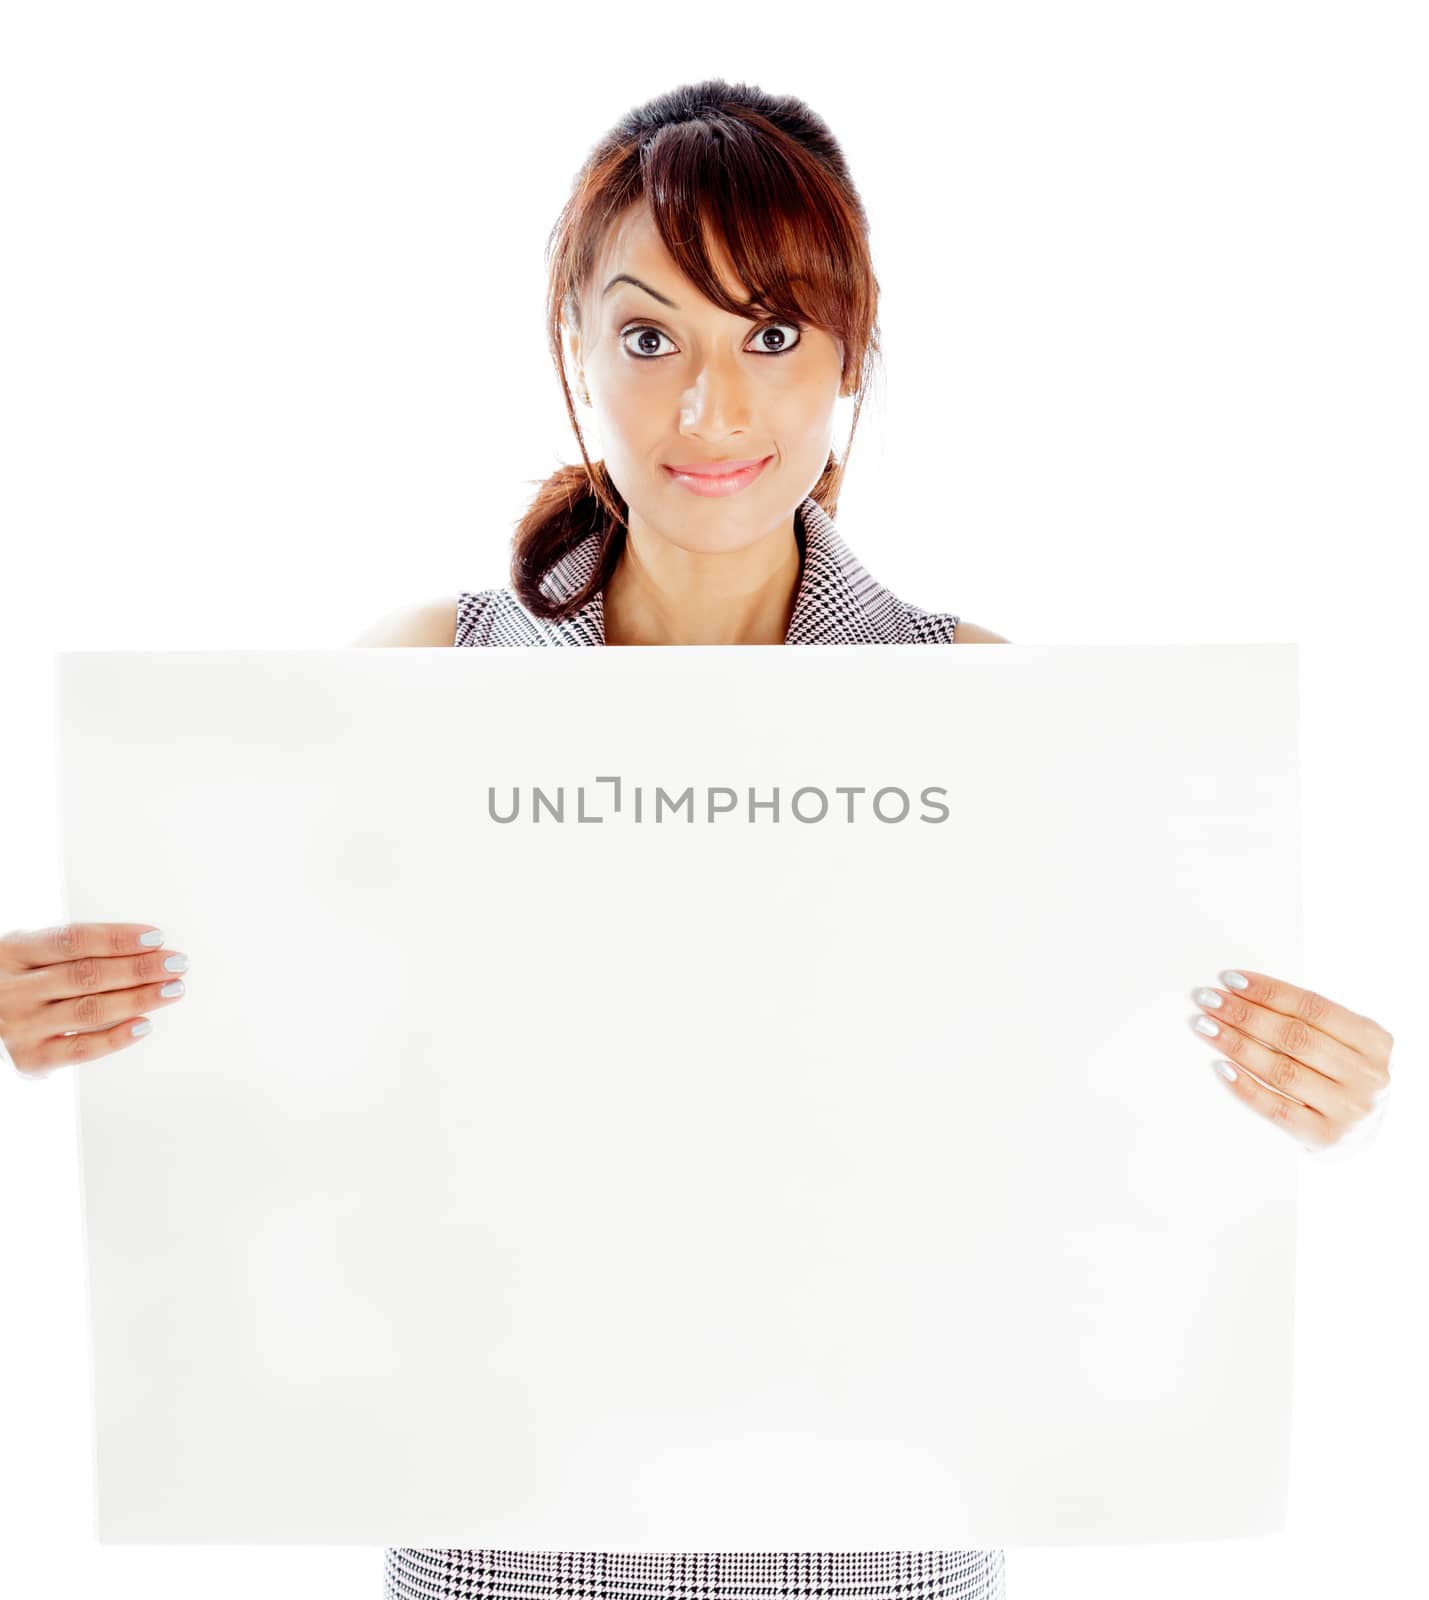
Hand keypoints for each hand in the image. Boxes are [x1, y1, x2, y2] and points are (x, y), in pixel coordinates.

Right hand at [0, 923, 189, 1079]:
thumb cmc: (22, 976)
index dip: (118, 938)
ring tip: (171, 989)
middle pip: (86, 976)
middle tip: (175, 964)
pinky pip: (80, 1049)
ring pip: (88, 1011)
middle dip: (138, 969)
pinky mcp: (30, 1058)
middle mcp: (14, 990)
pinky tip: (144, 1024)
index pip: (73, 940)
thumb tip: (143, 946)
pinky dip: (115, 1038)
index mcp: (15, 951)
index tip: (155, 937)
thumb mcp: (34, 950)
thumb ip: (76, 948)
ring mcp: (21, 1026)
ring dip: (137, 999)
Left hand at [1189, 969, 1393, 1152]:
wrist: (1363, 1130)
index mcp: (1374, 1040)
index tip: (1230, 979)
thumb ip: (1309, 1019)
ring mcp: (1348, 1109)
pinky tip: (1221, 1067)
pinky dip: (1245, 1087)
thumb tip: (1242, 992)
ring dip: (1237, 1045)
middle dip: (1245, 1015)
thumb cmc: (1341, 1072)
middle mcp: (1366, 1076)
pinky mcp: (1326, 1137)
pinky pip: (1276, 1109)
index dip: (1269, 991)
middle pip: (1294, 1038)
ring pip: (1282, 1071)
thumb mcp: (1344, 1040)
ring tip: (1206, 1027)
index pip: (1313, 1007)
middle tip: (1209, 1000)